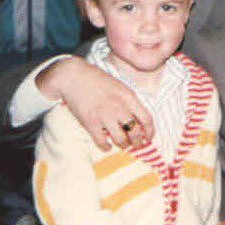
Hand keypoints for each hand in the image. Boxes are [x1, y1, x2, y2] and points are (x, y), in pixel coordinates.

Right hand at [36, 57, 153, 150]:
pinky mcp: (90, 122)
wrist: (74, 77)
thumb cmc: (98, 80)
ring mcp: (105, 115)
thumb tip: (137, 119)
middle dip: (138, 141)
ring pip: (120, 139)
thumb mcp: (120, 87)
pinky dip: (106, 147)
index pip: (146, 118)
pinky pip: (101, 141)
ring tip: (122, 144)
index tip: (149, 137)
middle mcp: (119, 107)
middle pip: (135, 131)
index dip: (150, 131)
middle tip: (136, 145)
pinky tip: (107, 146)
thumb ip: (129, 101)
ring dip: (123, 145)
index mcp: (129, 97)